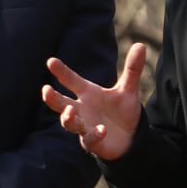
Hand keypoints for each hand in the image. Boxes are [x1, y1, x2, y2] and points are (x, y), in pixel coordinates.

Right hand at [42, 46, 145, 160]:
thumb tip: (141, 45)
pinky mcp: (93, 142)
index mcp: (88, 93)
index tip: (51, 61)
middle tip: (46, 90)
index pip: (71, 80)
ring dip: (68, 118)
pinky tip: (101, 130)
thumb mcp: (128, 90)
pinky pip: (90, 139)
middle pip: (61, 103)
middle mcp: (82, 109)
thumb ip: (132, 69)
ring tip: (70, 111)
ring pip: (69, 123)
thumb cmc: (122, 111)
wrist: (131, 137)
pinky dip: (94, 135)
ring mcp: (85, 126)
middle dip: (52, 98)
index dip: (61, 71)